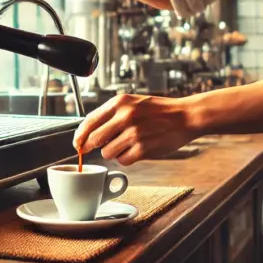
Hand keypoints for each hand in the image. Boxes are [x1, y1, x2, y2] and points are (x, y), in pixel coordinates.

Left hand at [72, 94, 197, 165]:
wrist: (185, 116)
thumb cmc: (159, 110)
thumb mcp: (133, 102)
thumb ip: (112, 114)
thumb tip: (89, 132)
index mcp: (119, 102)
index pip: (89, 121)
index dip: (79, 136)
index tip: (77, 144)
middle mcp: (125, 116)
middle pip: (94, 140)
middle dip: (94, 147)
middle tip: (101, 146)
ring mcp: (134, 133)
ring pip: (107, 153)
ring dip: (113, 152)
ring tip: (126, 144)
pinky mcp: (143, 148)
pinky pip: (123, 161)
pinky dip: (126, 159)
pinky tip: (136, 150)